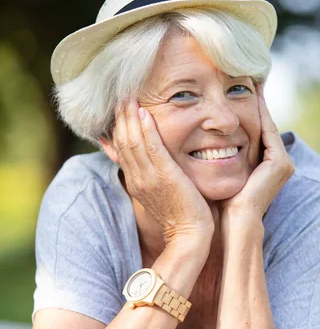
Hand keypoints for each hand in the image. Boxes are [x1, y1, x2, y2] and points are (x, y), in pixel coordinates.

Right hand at [113, 99, 214, 244]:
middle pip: (122, 141)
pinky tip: (145, 113)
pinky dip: (146, 129)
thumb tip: (159, 162)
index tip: (122, 107)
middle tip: (121, 93)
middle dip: (121, 116)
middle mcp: (138, 178)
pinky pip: (151, 148)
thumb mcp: (164, 192)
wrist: (190, 235)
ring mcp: (148, 178)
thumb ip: (157, 175)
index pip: (122, 148)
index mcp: (136, 181)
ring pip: (132, 141)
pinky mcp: (164, 176)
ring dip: (130, 116)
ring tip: (129, 96)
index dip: (120, 126)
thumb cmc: (183, 215)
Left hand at [220, 85, 294, 220]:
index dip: (244, 112)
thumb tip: (195, 142)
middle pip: (262, 126)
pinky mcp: (280, 163)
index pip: (254, 132)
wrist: (235, 224)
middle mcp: (279, 163)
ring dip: (257, 103)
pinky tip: (250, 93)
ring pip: (266, 124)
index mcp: (266, 167)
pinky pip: (267, 130)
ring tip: (247, 79)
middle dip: (253, 103)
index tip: (230, 90)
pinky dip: (259, 112)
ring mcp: (282, 163)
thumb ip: (216, 158)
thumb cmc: (223, 204)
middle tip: (242, 76)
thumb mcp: (220, 176)